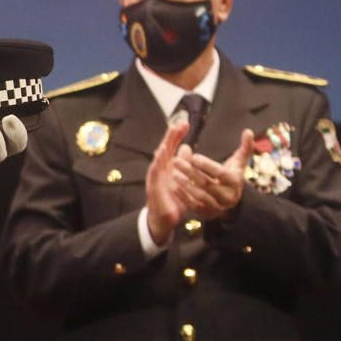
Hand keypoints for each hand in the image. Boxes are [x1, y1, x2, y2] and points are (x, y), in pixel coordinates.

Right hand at [145, 120, 191, 245]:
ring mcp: (155, 176)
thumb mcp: (182, 179)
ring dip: (165, 144)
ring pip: (159, 157)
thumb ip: (183, 163)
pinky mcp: (153, 185)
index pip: (173, 147)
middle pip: (165, 148)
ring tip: (171, 133)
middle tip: (179, 122)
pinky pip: (155, 171)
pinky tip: (161, 152)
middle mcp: (161, 168)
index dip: (177, 135)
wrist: (164, 218)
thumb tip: (187, 147)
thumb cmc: (173, 198)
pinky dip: (157, 160)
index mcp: (168, 166)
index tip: (184, 123)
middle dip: (171, 135)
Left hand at [174, 128, 250, 223]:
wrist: (230, 201)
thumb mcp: (239, 163)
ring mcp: (217, 206)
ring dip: (186, 185)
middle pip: (207, 184)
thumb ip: (245, 148)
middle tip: (175, 161)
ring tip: (173, 173)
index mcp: (234, 181)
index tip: (194, 156)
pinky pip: (194, 206)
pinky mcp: (207, 213)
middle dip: (190, 172)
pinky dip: (183, 197)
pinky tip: (173, 187)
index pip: (220, 173)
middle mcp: (227, 196)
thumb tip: (248, 131)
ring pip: (200, 195)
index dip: (207, 165)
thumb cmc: (232, 177)